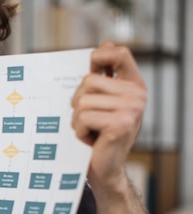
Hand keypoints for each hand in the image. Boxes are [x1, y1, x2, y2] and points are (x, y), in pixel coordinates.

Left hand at [71, 41, 146, 190]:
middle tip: (90, 120)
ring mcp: (131, 109)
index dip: (100, 55)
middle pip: (88, 81)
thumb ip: (104, 77)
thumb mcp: (102, 102)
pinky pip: (82, 118)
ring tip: (91, 131)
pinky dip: (79, 132)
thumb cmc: (100, 134)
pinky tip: (92, 140)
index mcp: (134, 85)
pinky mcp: (119, 124)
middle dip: (79, 102)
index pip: (120, 53)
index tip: (91, 66)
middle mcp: (137, 95)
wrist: (105, 169)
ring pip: (82, 102)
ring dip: (77, 120)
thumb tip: (104, 44)